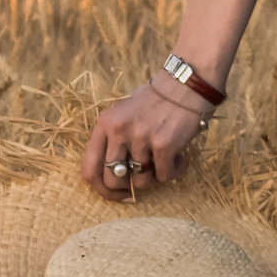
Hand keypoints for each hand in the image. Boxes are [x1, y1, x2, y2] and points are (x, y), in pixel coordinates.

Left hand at [81, 80, 212, 201]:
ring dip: (155, 177)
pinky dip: (174, 171)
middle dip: (129, 188)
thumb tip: (115, 177)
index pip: (89, 169)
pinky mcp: (164, 144)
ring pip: (142, 182)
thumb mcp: (125, 113)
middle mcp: (119, 131)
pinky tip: (180, 157)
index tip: (118, 193)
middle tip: (146, 179)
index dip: (102, 189)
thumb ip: (114, 140)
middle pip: (113, 180)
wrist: (187, 82)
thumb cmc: (157, 99)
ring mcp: (140, 137)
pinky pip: (164, 176)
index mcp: (105, 124)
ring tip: (166, 160)